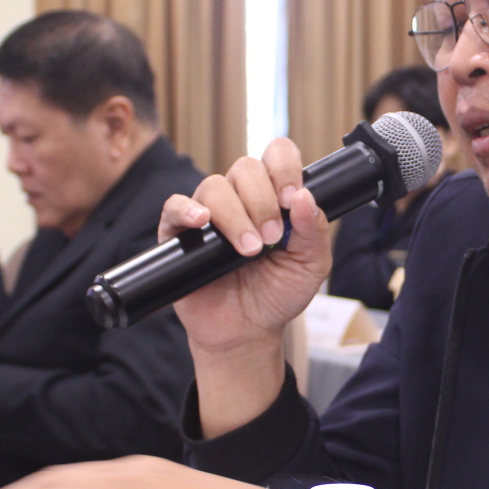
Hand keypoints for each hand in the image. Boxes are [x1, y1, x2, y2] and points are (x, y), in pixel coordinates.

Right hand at [164, 140, 329, 353]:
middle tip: (272, 238)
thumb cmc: (278, 295)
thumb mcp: (311, 266)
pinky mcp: (179, 234)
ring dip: (236, 216)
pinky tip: (203, 223)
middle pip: (246, 168)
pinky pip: (175, 206)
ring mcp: (209, 214)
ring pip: (215, 187)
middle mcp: (241, 198)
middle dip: (263, 201)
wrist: (247, 332)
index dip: (284, 167)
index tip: (291, 198)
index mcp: (274, 197)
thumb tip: (306, 197)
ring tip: (249, 250)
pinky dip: (187, 209)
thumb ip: (314, 231)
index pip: (277, 155)